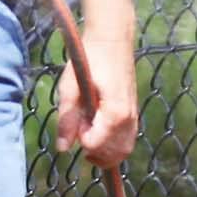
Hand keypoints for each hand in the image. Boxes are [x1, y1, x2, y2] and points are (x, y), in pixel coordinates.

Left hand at [58, 22, 139, 170]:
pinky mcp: (134, 113)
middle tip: (79, 137)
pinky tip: (100, 135)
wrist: (112, 41)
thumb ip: (67, 119)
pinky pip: (128, 140)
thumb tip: (63, 148)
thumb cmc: (89, 61)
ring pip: (124, 151)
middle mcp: (128, 118)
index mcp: (114, 112)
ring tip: (89, 140)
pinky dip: (115, 146)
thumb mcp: (70, 87)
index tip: (75, 125)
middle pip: (114, 155)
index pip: (97, 145)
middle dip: (94, 154)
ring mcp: (134, 116)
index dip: (82, 141)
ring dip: (105, 154)